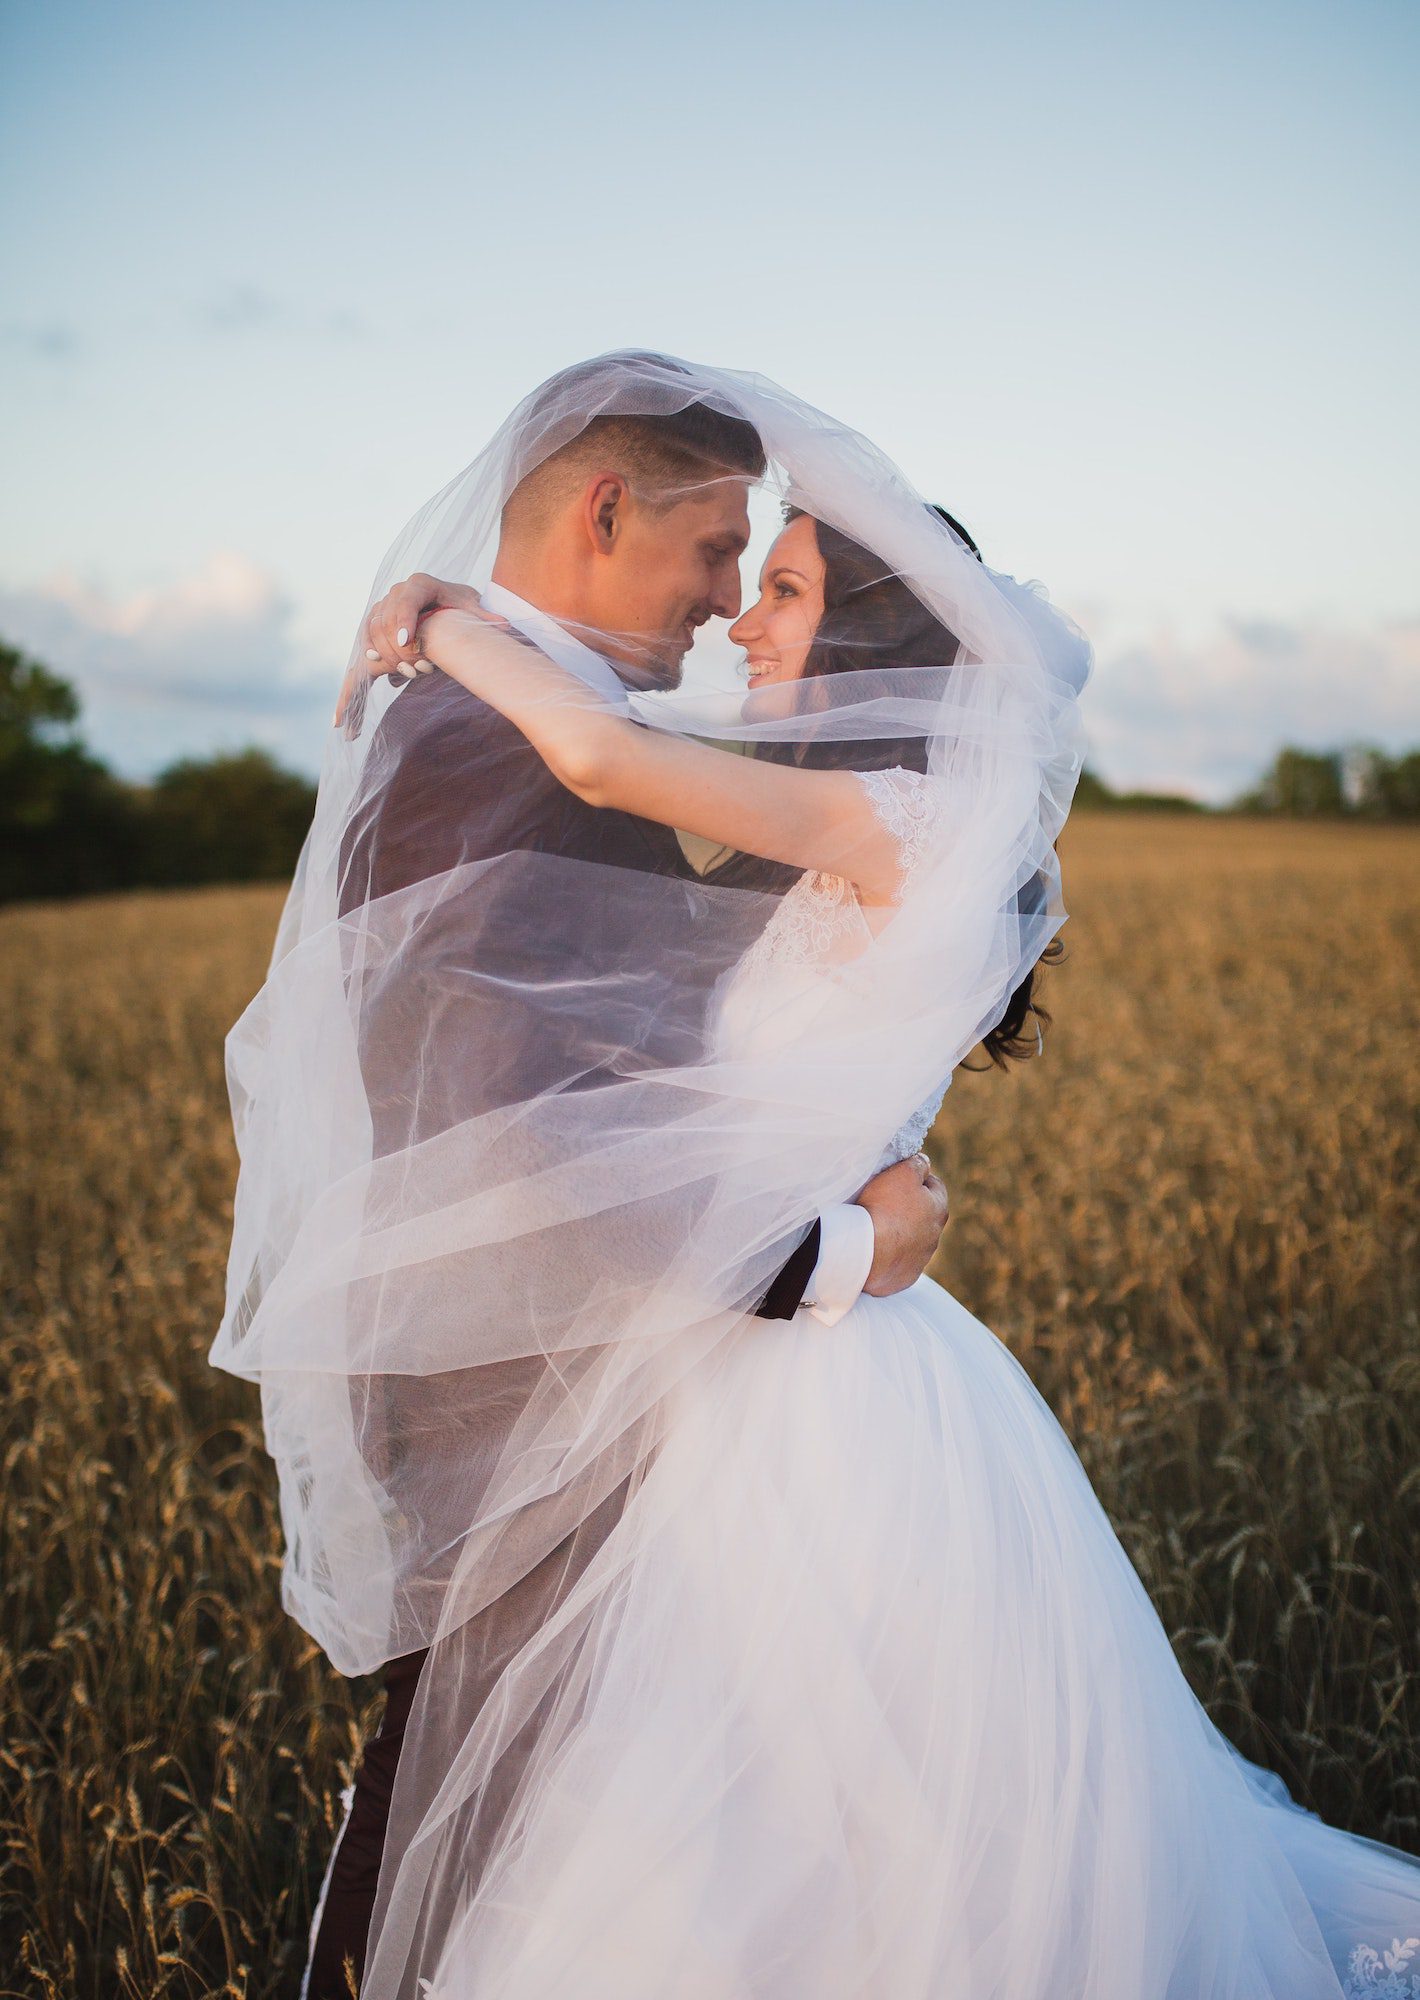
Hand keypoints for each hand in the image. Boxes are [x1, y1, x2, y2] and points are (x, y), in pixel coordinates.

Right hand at [334, 574, 488, 734]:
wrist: (445, 603)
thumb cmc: (460, 605)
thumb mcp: (472, 608)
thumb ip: (483, 618)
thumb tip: (503, 625)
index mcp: (418, 585)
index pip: (406, 600)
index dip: (404, 620)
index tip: (406, 640)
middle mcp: (392, 597)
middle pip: (386, 625)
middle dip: (400, 652)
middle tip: (420, 672)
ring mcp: (378, 617)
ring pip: (370, 643)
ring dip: (385, 664)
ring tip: (411, 676)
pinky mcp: (372, 640)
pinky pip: (358, 666)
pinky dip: (351, 693)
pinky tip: (343, 722)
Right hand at [855, 1151, 948, 1296]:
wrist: (866, 1252)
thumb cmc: (885, 1208)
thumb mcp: (903, 1173)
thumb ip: (918, 1164)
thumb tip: (924, 1162)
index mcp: (938, 1208)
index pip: (935, 1185)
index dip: (918, 1177)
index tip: (900, 1176)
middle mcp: (934, 1236)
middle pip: (924, 1214)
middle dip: (909, 1207)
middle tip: (886, 1201)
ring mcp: (920, 1259)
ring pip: (913, 1240)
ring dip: (900, 1232)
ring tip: (877, 1226)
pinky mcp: (904, 1277)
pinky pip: (899, 1262)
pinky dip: (890, 1254)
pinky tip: (875, 1248)